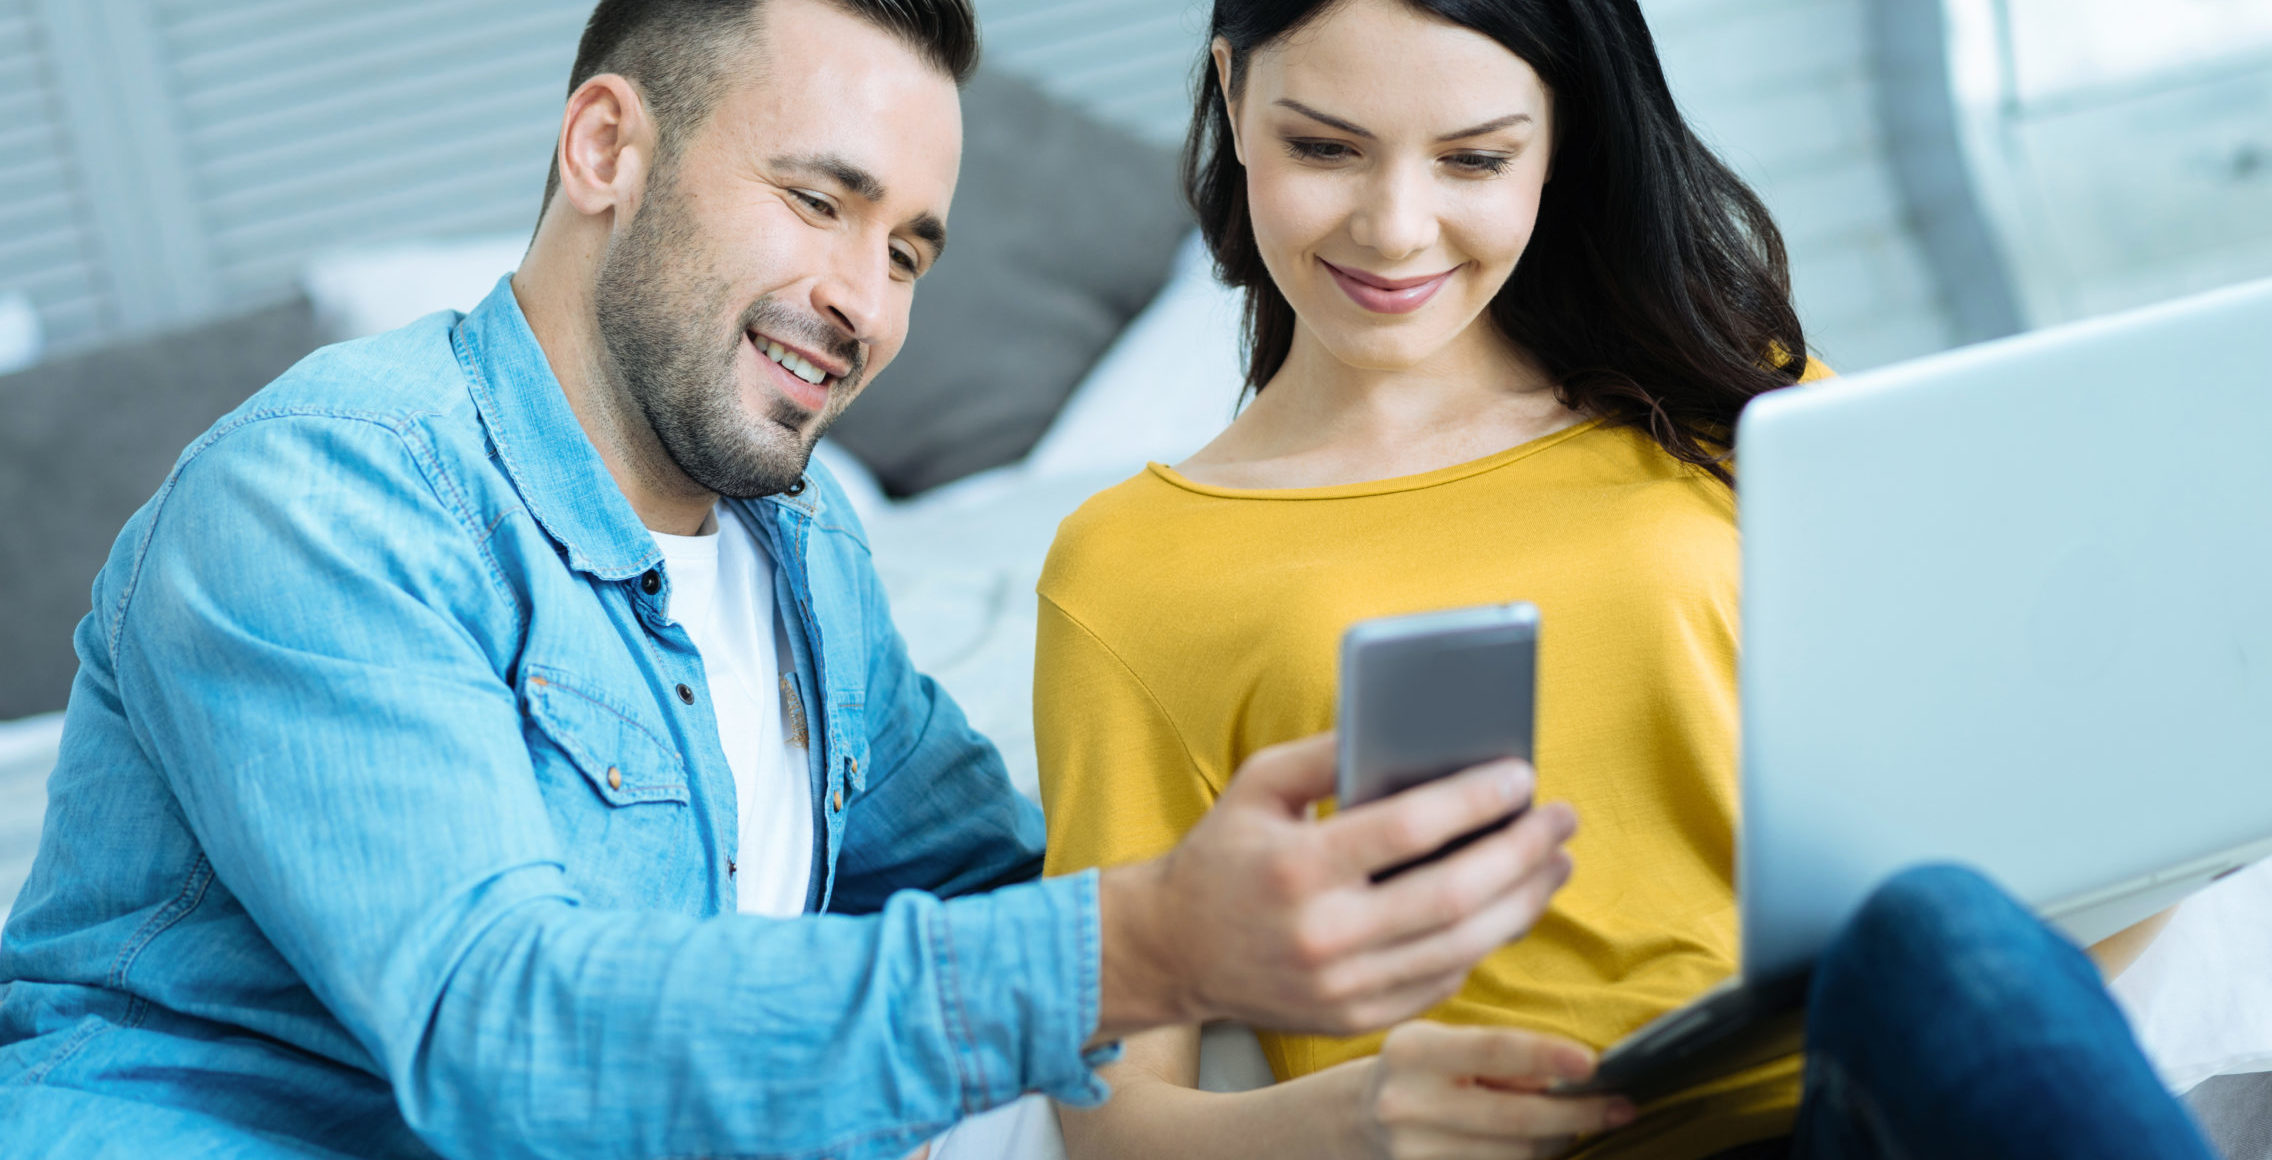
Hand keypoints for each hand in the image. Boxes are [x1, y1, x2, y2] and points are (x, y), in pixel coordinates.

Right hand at [1096, 734, 1577, 1038]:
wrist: (1173, 951)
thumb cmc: (1222, 857)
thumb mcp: (1258, 786)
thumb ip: (1330, 754)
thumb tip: (1412, 730)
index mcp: (1297, 868)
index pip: (1409, 829)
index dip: (1476, 800)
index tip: (1521, 776)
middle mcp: (1323, 935)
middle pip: (1453, 895)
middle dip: (1522, 853)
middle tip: (1561, 820)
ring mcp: (1342, 987)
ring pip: (1462, 947)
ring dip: (1523, 902)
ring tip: (1554, 863)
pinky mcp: (1355, 1019)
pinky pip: (1443, 982)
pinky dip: (1484, 943)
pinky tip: (1508, 908)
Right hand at [1356, 1022, 1635, 1159]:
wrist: (1356, 1121)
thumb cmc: (1418, 1070)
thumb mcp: (1446, 1044)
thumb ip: (1499, 1058)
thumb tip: (1566, 1080)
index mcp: (1413, 1051)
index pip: (1491, 1050)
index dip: (1544, 1055)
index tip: (1590, 1062)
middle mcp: (1407, 1104)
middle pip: (1513, 1118)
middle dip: (1576, 1114)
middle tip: (1621, 1107)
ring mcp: (1414, 1154)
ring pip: (1514, 1155)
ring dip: (1553, 1140)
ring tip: (1568, 1123)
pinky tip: (1541, 1144)